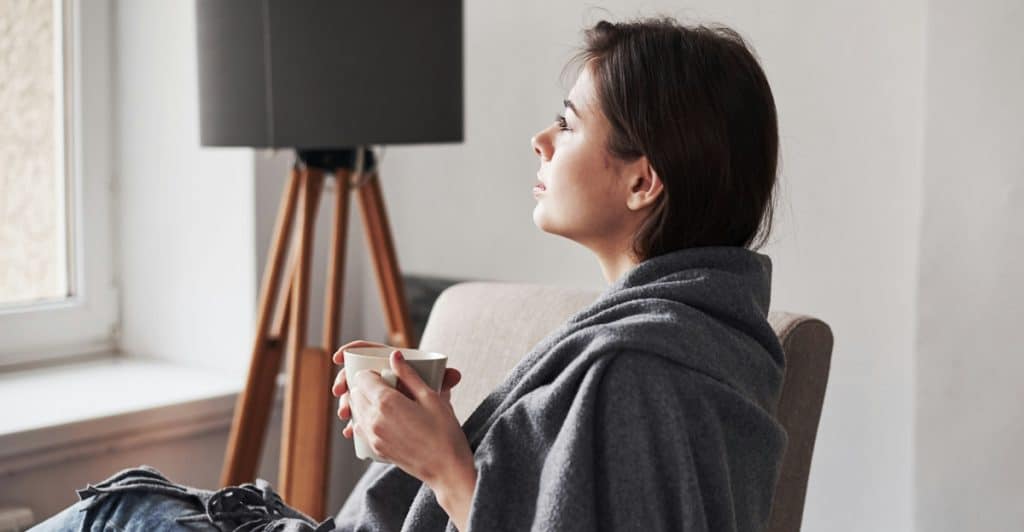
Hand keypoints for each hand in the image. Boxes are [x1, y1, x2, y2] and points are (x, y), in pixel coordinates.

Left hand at [332, 342, 475, 529]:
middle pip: (355, 393)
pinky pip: (360, 428)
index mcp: (387, 402)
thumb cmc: (445, 431)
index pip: (362, 377)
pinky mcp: (375, 449)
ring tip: (386, 402)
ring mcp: (372, 436)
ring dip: (364, 402)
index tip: (386, 374)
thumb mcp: (430, 397)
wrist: (447, 468)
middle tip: (386, 385)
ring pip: (355, 411)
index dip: (372, 372)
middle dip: (366, 385)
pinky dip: (366, 419)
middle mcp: (374, 419)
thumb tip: (395, 355)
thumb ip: (409, 375)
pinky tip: (384, 419)